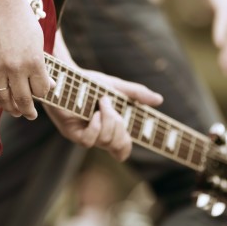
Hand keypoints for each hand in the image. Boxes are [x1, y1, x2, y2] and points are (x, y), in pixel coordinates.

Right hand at [0, 0, 52, 119]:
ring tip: (14, 111)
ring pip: (3, 98)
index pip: (41, 91)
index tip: (41, 93)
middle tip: (30, 116)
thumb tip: (48, 84)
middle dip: (28, 111)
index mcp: (34, 61)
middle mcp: (15, 68)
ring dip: (10, 108)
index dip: (42, 94)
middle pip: (23, 100)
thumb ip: (42, 65)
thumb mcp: (38, 39)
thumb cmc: (20, 16)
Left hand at [45, 71, 162, 161]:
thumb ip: (136, 94)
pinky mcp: (70, 132)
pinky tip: (94, 114)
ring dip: (108, 120)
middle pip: (117, 144)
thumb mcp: (115, 86)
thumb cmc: (88, 82)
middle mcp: (96, 135)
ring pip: (105, 141)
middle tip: (108, 103)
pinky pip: (88, 140)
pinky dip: (96, 126)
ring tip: (101, 103)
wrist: (66, 75)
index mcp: (108, 128)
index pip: (121, 150)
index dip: (126, 146)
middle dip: (119, 123)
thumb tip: (159, 100)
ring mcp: (83, 135)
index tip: (130, 131)